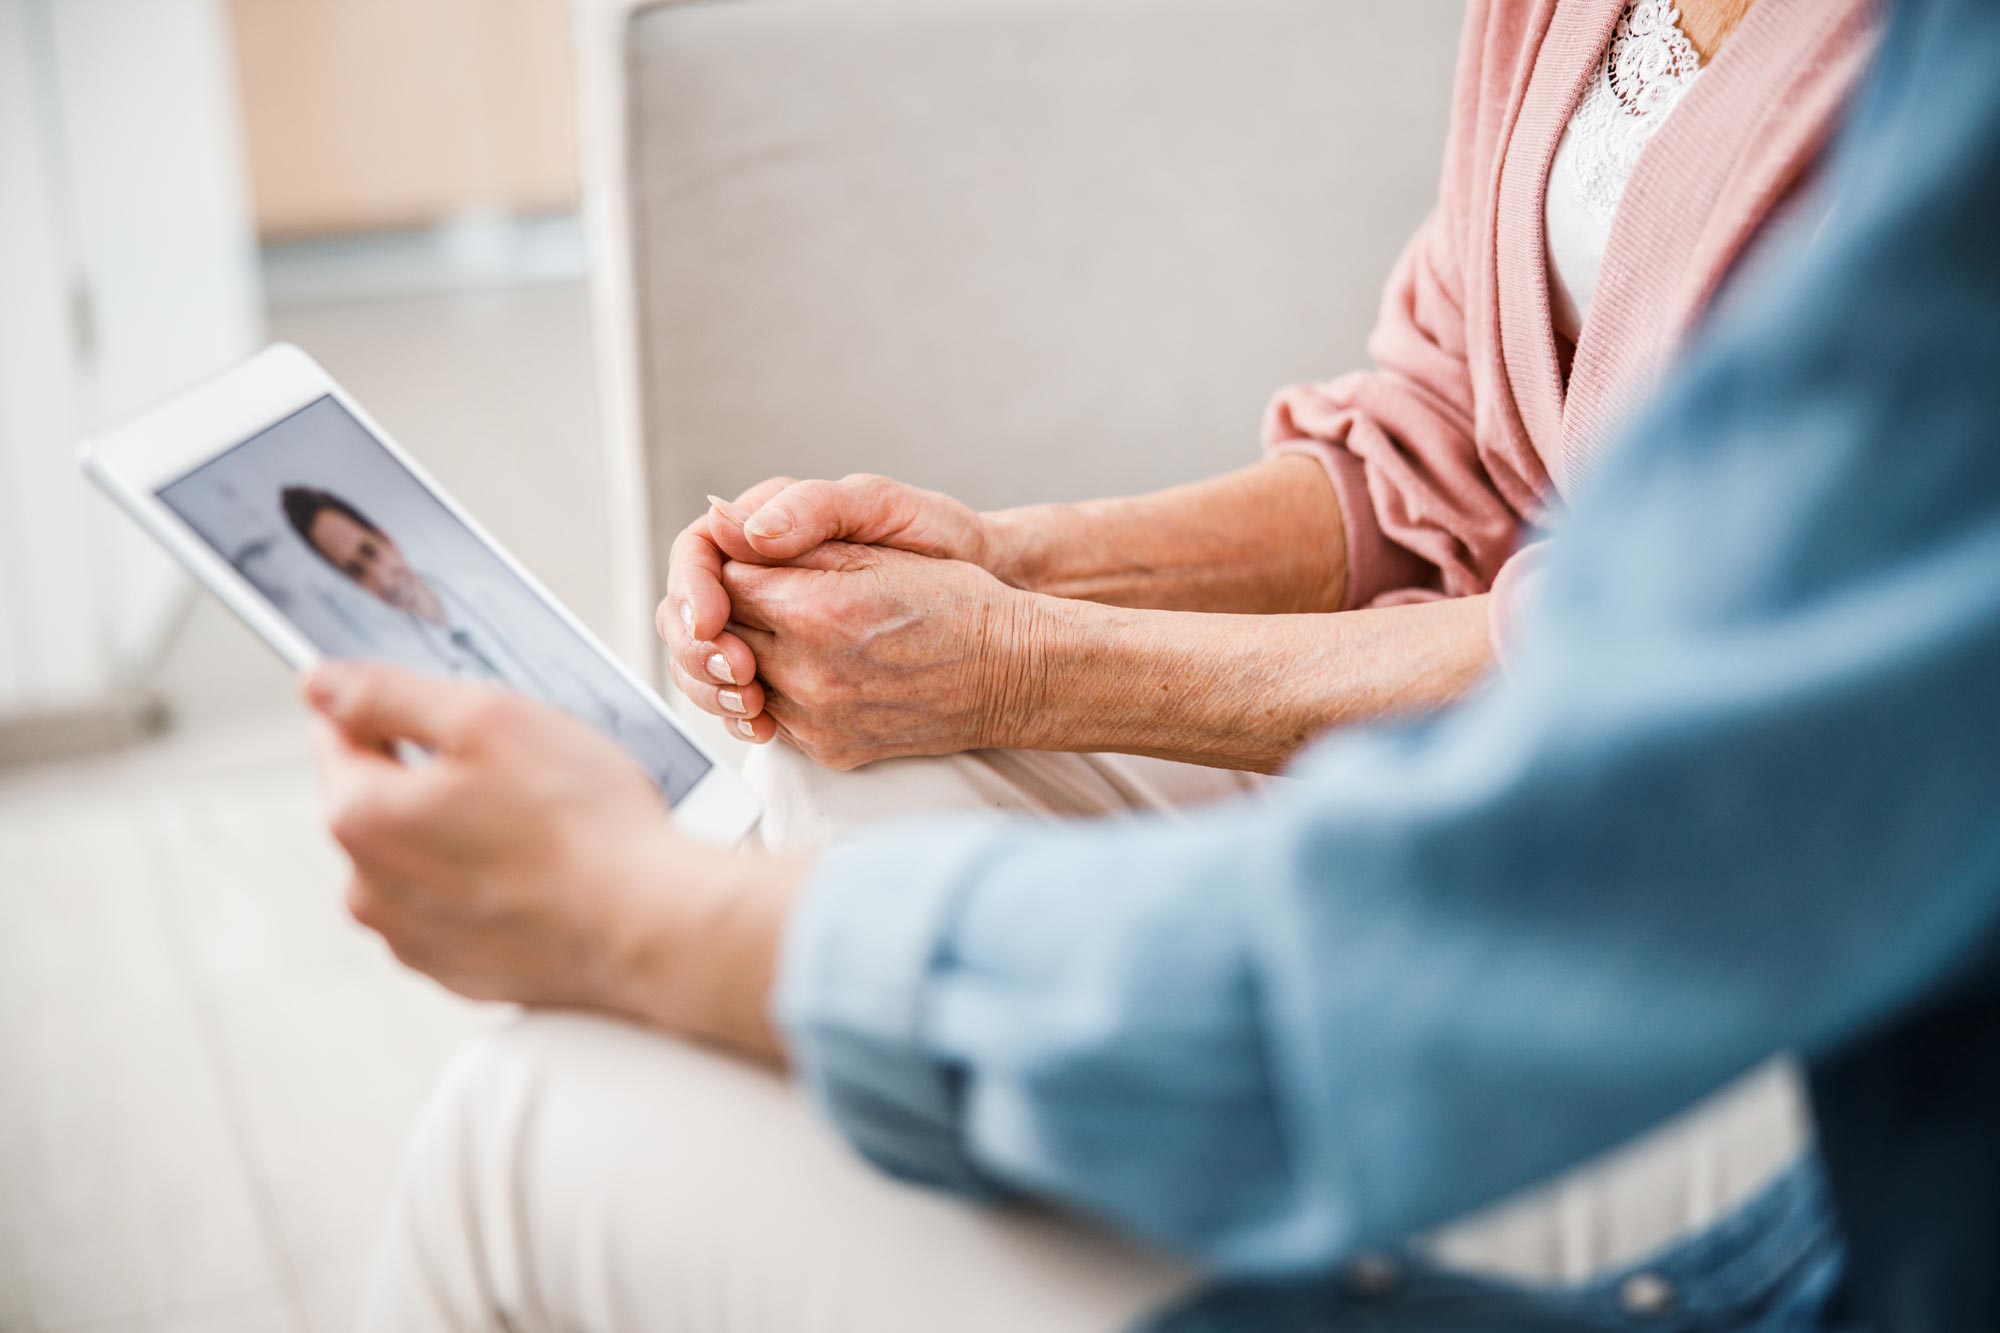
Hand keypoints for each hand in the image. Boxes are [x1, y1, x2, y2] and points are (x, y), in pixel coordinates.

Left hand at [304, 662, 801, 1058]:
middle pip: (384, 798)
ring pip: (421, 856)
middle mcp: (368, 889)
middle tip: (520, 770)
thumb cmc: (583, 825)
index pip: (340, 732)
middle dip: (438, 775)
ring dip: (463, 834)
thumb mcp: (488, 718)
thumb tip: (322, 684)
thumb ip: (389, 694)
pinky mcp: (458, 972)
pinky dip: (490, 887)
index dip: (397, 708)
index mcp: (361, 817)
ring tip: (541, 827)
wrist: (652, 928)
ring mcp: (412, 939)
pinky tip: (545, 874)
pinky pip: (457, 908)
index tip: (454, 714)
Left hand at [658, 474, 991, 740]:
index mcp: (813, 613)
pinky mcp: (828, 750)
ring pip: (739, 684)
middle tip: (768, 594)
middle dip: (733, 611)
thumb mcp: (878, 552)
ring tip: (789, 631)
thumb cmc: (955, 603)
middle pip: (722, 637)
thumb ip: (794, 541)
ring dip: (750, 655)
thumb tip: (721, 523)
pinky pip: (774, 719)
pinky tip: (809, 669)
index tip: (760, 560)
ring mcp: (816, 721)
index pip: (726, 583)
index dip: (737, 565)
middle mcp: (807, 675)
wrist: (1011, 674)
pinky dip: (778, 692)